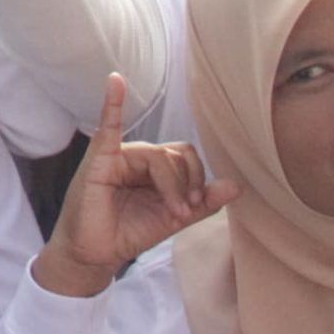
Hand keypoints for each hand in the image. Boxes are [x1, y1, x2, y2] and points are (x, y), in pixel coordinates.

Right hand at [36, 74, 237, 296]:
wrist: (96, 253)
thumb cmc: (129, 232)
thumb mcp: (174, 218)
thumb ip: (203, 202)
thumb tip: (237, 185)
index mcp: (152, 167)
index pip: (183, 155)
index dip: (196, 176)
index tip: (195, 207)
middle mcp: (136, 157)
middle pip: (174, 153)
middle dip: (186, 182)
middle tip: (183, 210)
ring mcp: (116, 156)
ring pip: (157, 155)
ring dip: (172, 185)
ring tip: (172, 212)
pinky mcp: (99, 160)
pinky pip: (108, 126)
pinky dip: (112, 102)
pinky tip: (115, 80)